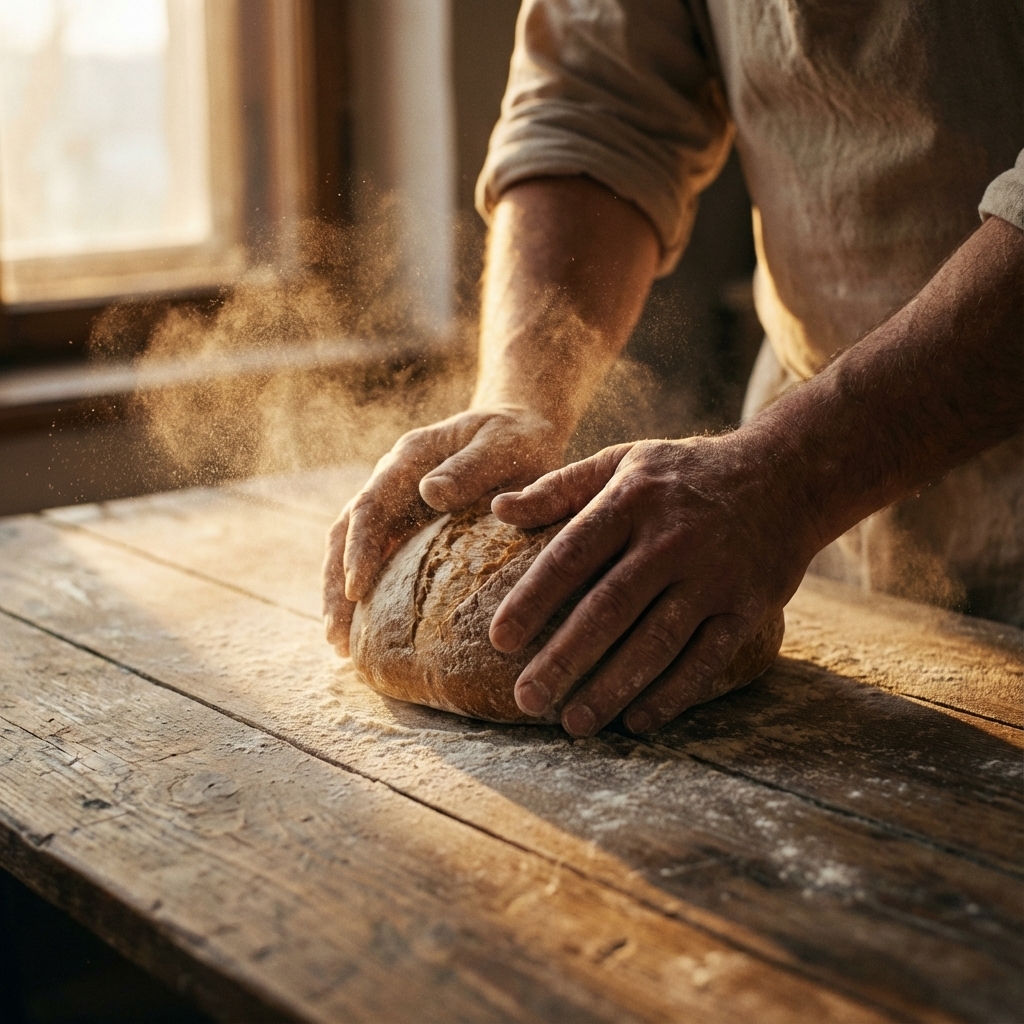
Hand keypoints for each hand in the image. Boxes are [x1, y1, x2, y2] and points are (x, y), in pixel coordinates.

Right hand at [322, 406, 565, 655]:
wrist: (519, 430)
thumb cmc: (514, 439)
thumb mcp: (502, 445)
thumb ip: (470, 467)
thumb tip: (429, 493)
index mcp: (409, 459)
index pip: (370, 506)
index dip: (359, 547)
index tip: (356, 588)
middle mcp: (392, 481)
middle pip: (347, 532)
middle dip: (336, 583)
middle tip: (336, 634)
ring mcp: (395, 504)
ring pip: (352, 548)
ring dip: (341, 593)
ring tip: (339, 642)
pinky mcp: (406, 525)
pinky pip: (378, 559)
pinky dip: (366, 592)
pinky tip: (364, 631)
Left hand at [488, 435, 821, 734]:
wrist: (786, 474)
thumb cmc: (685, 472)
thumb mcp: (622, 461)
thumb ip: (560, 487)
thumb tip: (498, 509)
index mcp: (630, 501)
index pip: (571, 554)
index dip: (533, 599)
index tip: (499, 640)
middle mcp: (670, 540)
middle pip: (609, 607)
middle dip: (565, 657)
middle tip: (527, 698)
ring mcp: (713, 575)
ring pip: (657, 641)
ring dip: (613, 687)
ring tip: (574, 723)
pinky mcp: (749, 605)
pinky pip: (706, 658)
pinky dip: (673, 694)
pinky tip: (638, 721)